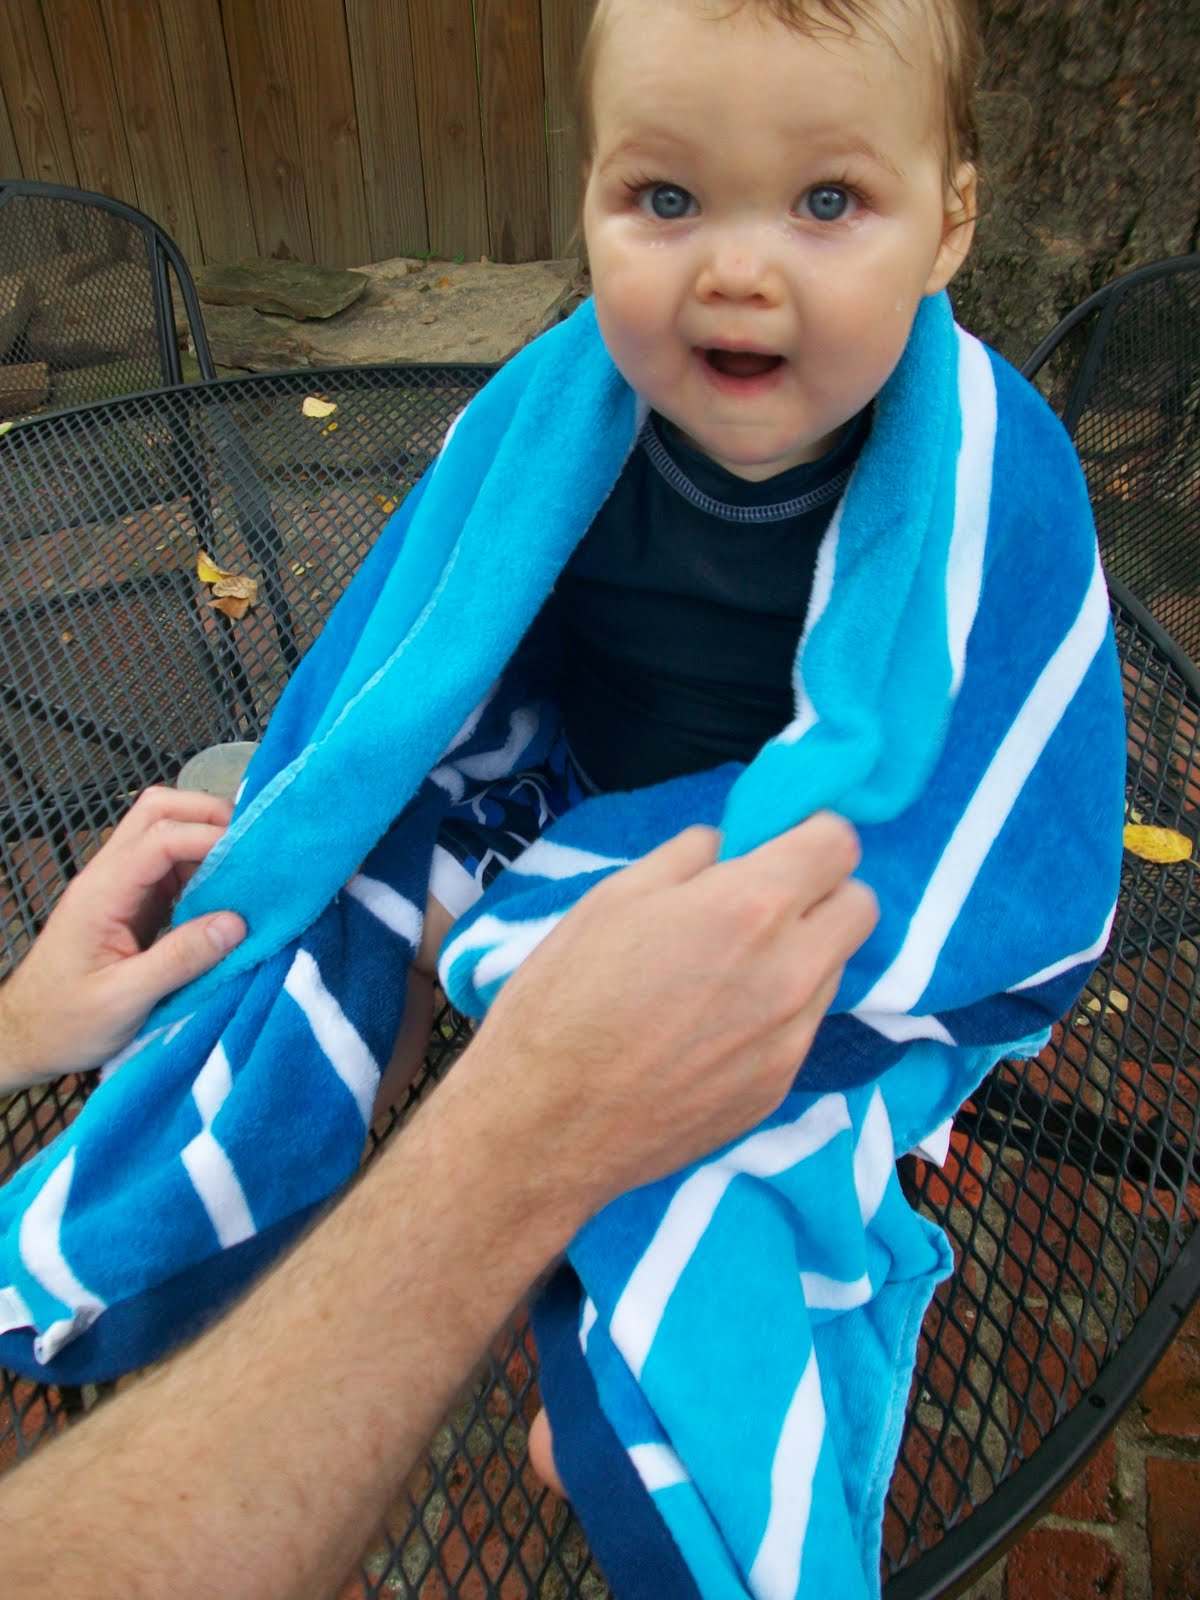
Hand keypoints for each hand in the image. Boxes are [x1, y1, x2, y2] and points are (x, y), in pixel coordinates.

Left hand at [0, 787, 245, 1088]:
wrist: (26, 1037)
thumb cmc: (64, 1023)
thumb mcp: (123, 1000)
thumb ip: (179, 960)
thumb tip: (236, 923)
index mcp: (102, 893)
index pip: (159, 836)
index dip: (209, 837)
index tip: (253, 860)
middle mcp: (108, 877)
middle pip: (158, 811)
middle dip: (208, 816)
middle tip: (253, 848)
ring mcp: (119, 887)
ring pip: (164, 831)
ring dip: (207, 840)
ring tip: (248, 871)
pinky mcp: (130, 904)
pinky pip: (169, 866)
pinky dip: (202, 868)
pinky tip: (226, 895)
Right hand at [472, 812, 876, 1215]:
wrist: (546, 1124)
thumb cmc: (565, 997)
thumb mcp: (612, 897)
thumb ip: (687, 858)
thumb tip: (725, 849)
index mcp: (751, 906)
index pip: (840, 844)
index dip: (811, 833)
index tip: (781, 844)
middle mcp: (792, 970)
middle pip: (861, 906)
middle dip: (824, 892)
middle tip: (763, 902)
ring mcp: (792, 1036)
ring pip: (833, 970)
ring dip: (799, 955)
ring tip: (724, 973)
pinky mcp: (779, 1087)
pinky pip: (801, 1028)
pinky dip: (774, 1013)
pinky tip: (711, 1028)